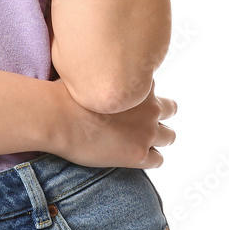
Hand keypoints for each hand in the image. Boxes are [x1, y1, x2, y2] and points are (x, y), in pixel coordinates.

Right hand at [48, 78, 176, 169]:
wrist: (59, 118)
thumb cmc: (67, 93)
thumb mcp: (90, 73)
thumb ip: (106, 73)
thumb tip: (99, 69)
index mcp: (140, 83)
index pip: (153, 87)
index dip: (141, 94)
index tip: (129, 99)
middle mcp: (149, 107)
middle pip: (169, 109)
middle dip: (158, 113)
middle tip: (140, 119)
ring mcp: (146, 132)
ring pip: (169, 136)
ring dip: (157, 137)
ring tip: (140, 139)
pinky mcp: (139, 156)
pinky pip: (158, 160)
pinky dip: (148, 158)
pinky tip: (132, 154)